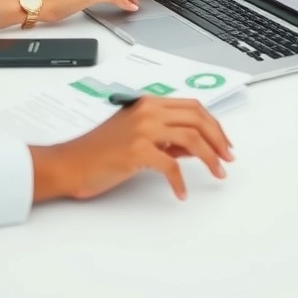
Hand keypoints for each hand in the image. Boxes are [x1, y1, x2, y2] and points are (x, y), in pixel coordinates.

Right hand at [29, 97, 234, 201]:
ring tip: (217, 173)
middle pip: (197, 118)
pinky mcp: (136, 150)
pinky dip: (180, 181)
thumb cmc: (99, 152)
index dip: (214, 125)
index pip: (192, 107)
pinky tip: (181, 193)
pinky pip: (170, 165)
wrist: (70, 163)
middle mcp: (148, 111)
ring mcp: (142, 129)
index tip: (224, 143)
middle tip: (228, 159)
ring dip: (209, 157)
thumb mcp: (136, 137)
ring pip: (191, 138)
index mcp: (148, 104)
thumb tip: (194, 146)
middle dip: (218, 139)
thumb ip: (165, 137)